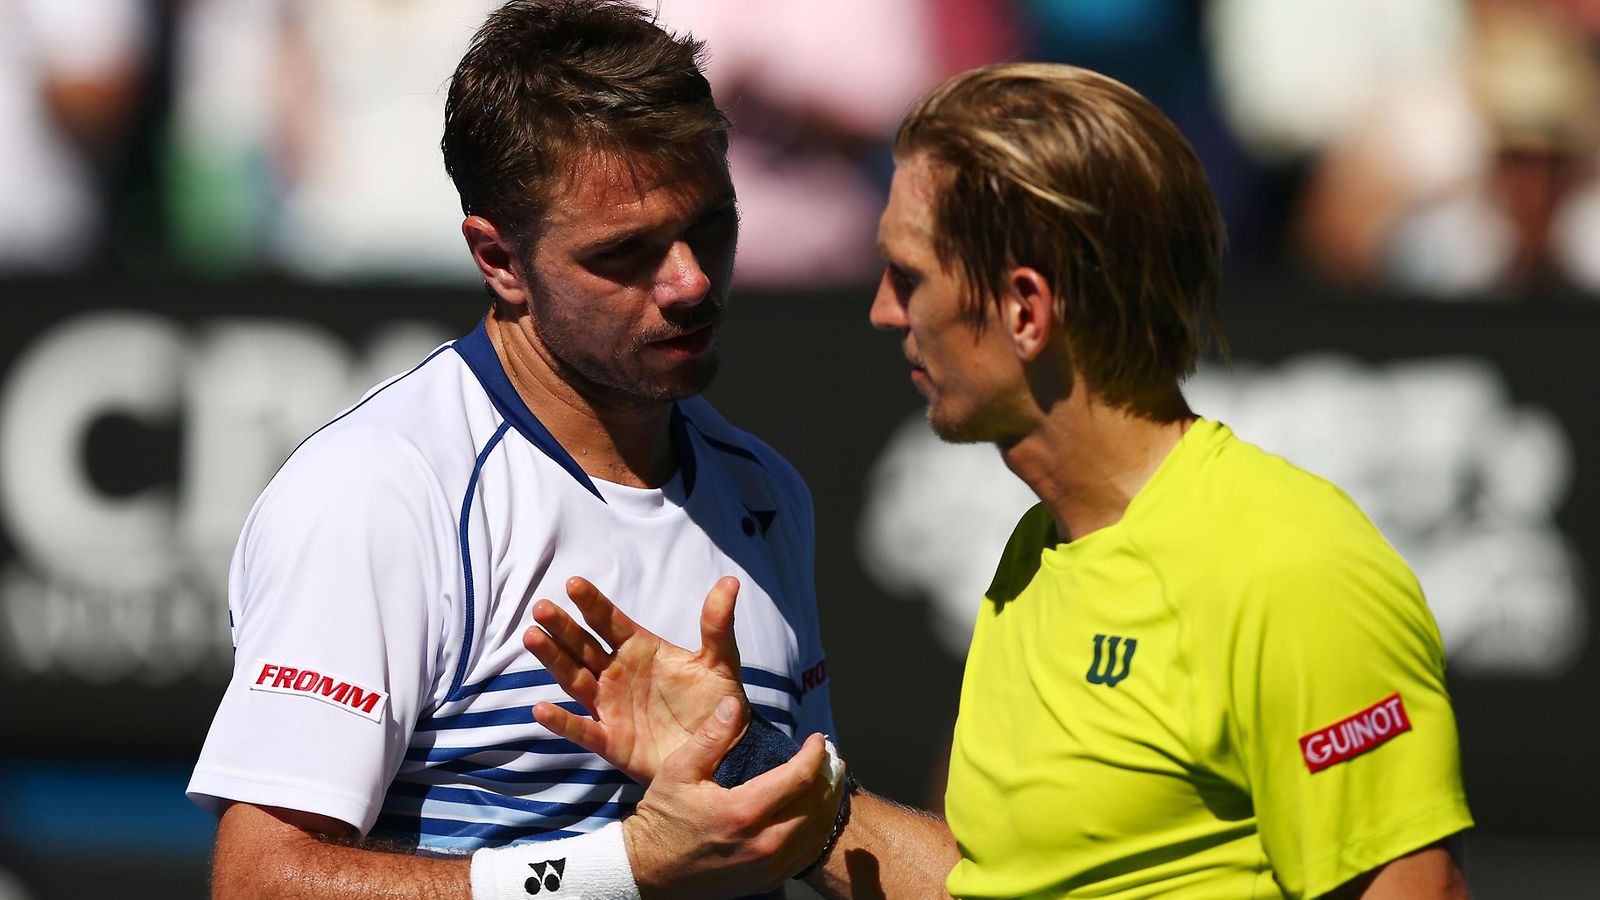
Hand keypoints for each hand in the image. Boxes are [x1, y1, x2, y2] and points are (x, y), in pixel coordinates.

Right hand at [524, 575, 748, 782]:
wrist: (723, 750)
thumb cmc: (717, 703)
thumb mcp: (720, 661)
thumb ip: (717, 624)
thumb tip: (731, 582)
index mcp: (640, 650)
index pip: (610, 621)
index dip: (592, 603)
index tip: (573, 583)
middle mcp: (618, 674)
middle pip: (583, 646)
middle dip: (562, 627)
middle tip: (542, 608)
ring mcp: (611, 706)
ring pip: (574, 679)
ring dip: (553, 660)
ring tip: (532, 637)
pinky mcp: (611, 740)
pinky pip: (581, 729)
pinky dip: (561, 721)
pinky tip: (540, 709)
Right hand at [623, 695, 842, 898]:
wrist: (649, 871)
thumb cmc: (662, 818)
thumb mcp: (679, 769)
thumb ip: (711, 736)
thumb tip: (734, 702)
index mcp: (744, 811)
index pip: (800, 778)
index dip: (815, 754)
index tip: (818, 739)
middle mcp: (762, 843)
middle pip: (817, 805)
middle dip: (829, 777)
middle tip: (832, 758)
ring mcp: (767, 867)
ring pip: (817, 833)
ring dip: (828, 804)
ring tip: (830, 781)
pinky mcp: (765, 881)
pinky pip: (806, 855)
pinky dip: (817, 831)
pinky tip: (815, 814)